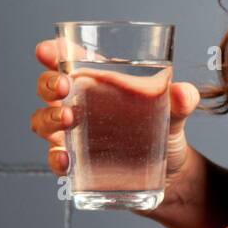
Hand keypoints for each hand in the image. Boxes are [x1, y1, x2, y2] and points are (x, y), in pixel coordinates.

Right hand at [29, 37, 201, 202]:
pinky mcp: (77, 164)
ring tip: (68, 119)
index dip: (53, 52)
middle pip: (48, 87)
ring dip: (49, 117)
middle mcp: (80, 105)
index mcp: (99, 83)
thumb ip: (181, 101)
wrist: (173, 177)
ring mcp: (74, 135)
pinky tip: (66, 159)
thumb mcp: (175, 114)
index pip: (69, 60)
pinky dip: (56, 157)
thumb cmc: (165, 132)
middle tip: (63, 86)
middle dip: (48, 83)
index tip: (46, 51)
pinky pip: (55, 158)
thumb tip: (184, 93)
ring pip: (43, 121)